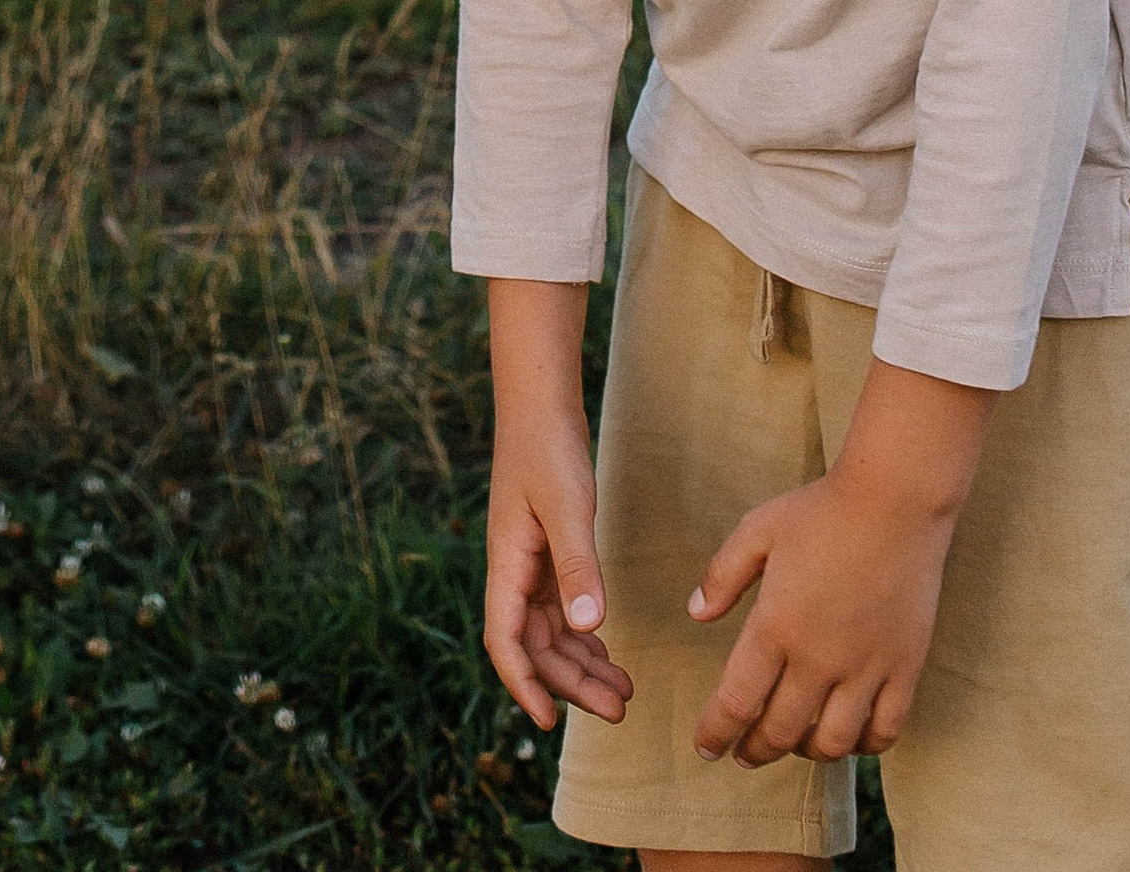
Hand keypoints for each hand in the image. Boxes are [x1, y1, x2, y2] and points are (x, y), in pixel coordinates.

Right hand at [482, 413, 632, 730]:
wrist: (541, 405)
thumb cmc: (548, 449)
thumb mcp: (567, 507)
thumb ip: (577, 566)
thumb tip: (588, 627)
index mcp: (506, 564)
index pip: (505, 640)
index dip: (524, 685)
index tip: (549, 722)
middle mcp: (513, 572)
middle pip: (536, 646)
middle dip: (572, 684)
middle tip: (620, 710)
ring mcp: (529, 564)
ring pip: (551, 633)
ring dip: (582, 665)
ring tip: (624, 692)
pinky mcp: (547, 554)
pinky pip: (561, 610)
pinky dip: (583, 635)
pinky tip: (607, 649)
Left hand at [688, 362, 991, 765]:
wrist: (894, 501)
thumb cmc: (820, 512)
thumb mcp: (756, 530)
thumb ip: (722, 576)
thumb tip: (695, 614)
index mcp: (775, 626)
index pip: (737, 701)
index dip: (716, 732)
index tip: (706, 748)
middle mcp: (818, 658)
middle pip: (781, 732)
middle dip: (755, 750)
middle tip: (743, 753)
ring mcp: (865, 668)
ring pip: (832, 743)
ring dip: (807, 753)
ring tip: (794, 743)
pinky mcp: (904, 668)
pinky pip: (885, 730)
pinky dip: (864, 747)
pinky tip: (850, 737)